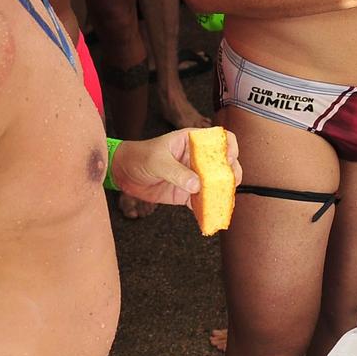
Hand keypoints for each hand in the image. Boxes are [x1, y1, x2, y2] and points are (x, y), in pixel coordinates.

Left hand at [113, 128, 240, 205]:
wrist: (124, 173)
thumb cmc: (140, 157)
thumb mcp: (157, 161)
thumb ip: (176, 172)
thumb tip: (196, 185)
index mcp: (193, 142)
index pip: (220, 139)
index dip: (230, 147)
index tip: (229, 158)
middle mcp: (198, 159)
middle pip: (225, 164)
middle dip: (232, 175)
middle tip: (229, 185)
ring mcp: (195, 177)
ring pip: (217, 185)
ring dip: (222, 194)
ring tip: (223, 203)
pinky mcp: (187, 194)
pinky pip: (202, 202)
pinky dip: (207, 209)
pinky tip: (210, 216)